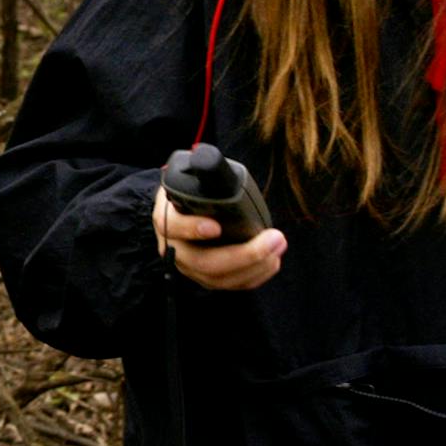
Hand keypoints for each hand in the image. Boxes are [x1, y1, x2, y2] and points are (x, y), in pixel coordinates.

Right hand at [152, 183, 286, 290]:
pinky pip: (230, 286)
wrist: (180, 213)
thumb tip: (210, 159)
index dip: (192, 229)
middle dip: (244, 255)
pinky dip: (255, 276)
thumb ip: (201, 174)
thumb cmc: (190, 194)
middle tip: (274, 238)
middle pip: (204, 262)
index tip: (216, 227)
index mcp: (167, 219)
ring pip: (219, 279)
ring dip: (255, 267)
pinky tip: (272, 261)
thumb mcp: (188, 179)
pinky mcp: (206, 278)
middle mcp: (175, 249)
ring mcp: (190, 267)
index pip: (173, 227)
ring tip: (279, 246)